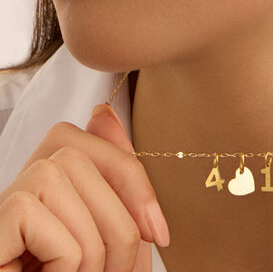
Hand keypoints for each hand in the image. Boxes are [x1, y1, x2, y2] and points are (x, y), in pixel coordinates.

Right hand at [0, 103, 168, 270]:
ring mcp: (11, 192)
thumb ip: (112, 173)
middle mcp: (30, 168)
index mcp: (57, 164)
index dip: (140, 188)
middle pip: (99, 176)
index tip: (159, 233)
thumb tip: (104, 113)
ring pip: (86, 212)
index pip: (109, 151)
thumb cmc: (67, 268)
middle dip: (122, 235)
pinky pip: (65, 239)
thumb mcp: (103, 225)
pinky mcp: (2, 216)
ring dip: (96, 264)